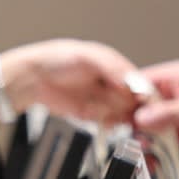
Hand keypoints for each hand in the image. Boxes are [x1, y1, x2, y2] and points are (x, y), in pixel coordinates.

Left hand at [0, 39, 145, 127]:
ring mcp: (104, 99)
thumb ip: (112, 67)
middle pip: (135, 101)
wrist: (33, 78)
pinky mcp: (94, 114)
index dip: (144, 94)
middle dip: (134, 109)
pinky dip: (110, 123)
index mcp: (116, 66)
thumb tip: (131, 80)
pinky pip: (110, 122)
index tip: (144, 103)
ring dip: (123, 117)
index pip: (139, 82)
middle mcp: (113, 83)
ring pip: (125, 114)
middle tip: (132, 115)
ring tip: (117, 116)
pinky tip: (105, 119)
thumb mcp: (88, 55)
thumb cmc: (57, 59)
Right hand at [130, 61, 178, 153]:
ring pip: (148, 127)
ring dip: (143, 140)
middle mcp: (171, 95)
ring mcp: (175, 115)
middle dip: (132, 123)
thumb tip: (141, 118)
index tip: (114, 115)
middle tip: (126, 137)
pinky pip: (160, 142)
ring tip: (140, 151)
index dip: (125, 99)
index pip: (138, 84)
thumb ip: (168, 114)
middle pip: (139, 108)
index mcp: (174, 77)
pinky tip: (151, 158)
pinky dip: (155, 151)